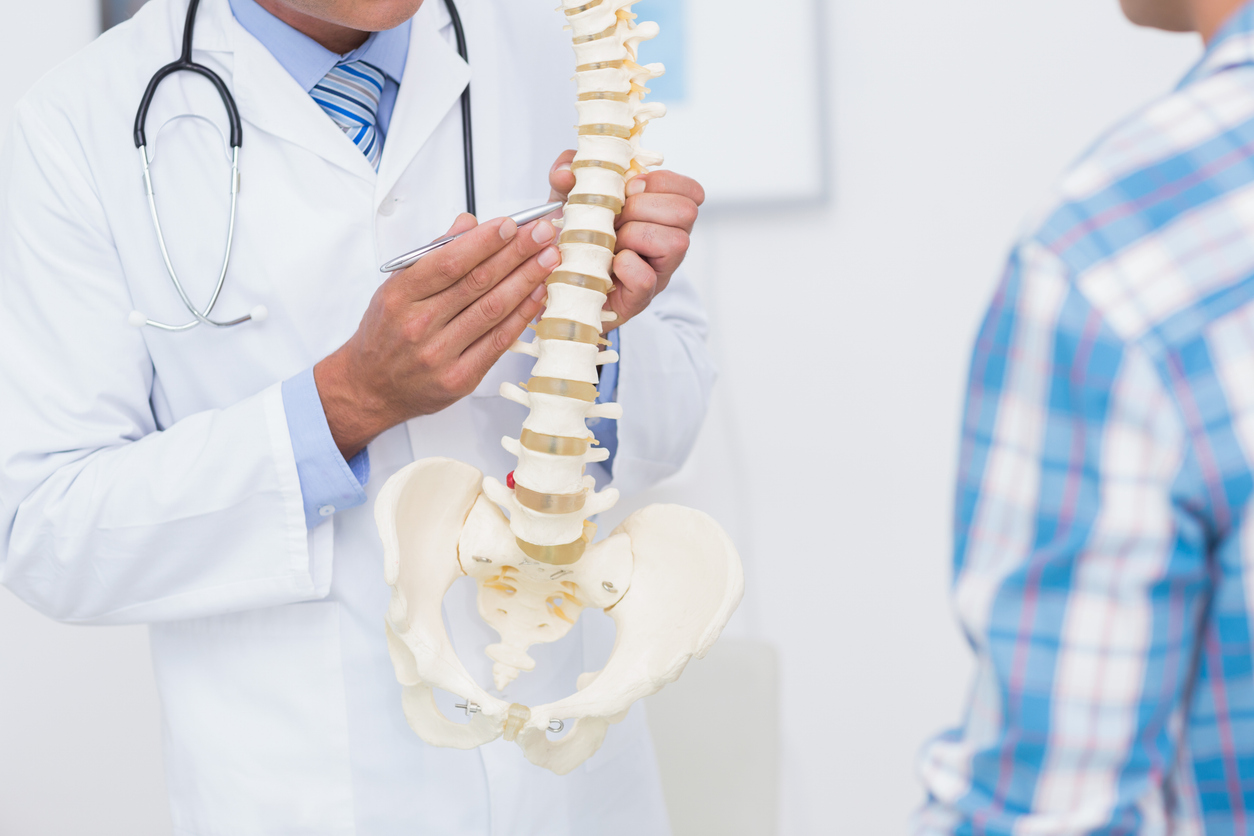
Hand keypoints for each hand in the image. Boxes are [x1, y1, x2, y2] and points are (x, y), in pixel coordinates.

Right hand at [315, 214, 560, 458]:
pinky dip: (522, 316)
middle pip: (477, 282)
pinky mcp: (460, 379)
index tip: (512, 224)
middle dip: (516, 253)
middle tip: (543, 234)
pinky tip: (538, 295)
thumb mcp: (396, 287)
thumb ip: (433, 255)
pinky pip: (498, 342)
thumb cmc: (385, 334)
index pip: (449, 262)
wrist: (369, 388)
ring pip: (492, 310)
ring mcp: (440, 354)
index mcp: (400, 296)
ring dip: (526, 280)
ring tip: (549, 259)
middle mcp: (419, 325)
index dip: (485, 241)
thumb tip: (468, 225)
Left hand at [548, 151, 704, 329]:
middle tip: (616, 218)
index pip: (690, 191)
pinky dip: (625, 266)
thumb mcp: (570, 197)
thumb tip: (565, 173)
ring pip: (676, 242)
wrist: (562, 283)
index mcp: (662, 215)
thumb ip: (567, 174)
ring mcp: (659, 272)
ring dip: (635, 235)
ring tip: (612, 242)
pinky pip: (646, 278)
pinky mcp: (641, 297)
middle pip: (686, 211)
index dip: (660, 182)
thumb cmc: (577, 239)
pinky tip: (610, 264)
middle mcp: (670, 242)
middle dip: (643, 207)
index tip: (630, 188)